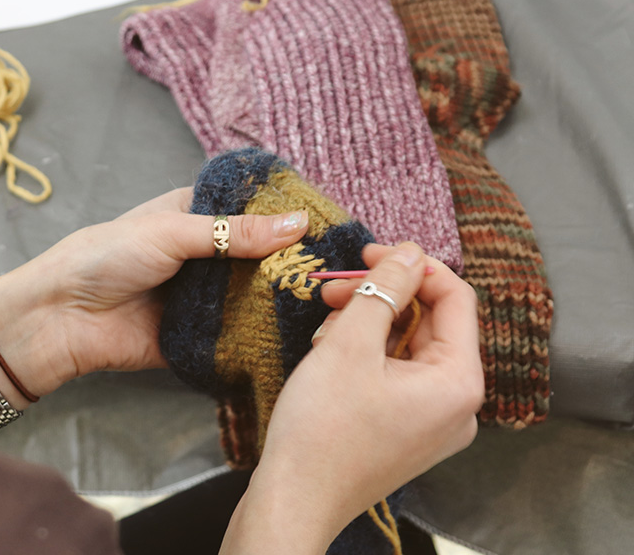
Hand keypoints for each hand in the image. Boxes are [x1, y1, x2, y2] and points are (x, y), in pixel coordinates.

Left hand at [0, 188, 310, 396]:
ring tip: (330, 304)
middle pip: (260, 258)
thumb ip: (235, 233)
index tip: (333, 225)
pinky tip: (299, 336)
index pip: (252, 213)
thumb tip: (298, 223)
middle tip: (338, 271)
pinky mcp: (199, 337)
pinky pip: (237, 336)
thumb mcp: (173, 233)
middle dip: (292, 265)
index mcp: (196, 217)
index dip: (287, 218)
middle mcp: (205, 256)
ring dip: (281, 301)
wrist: (63, 318)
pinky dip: (261, 336)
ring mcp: (204, 298)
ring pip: (254, 297)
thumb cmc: (106, 257)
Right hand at [221, 243, 483, 553]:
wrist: (294, 499)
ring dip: (368, 325)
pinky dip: (366, 355)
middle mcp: (457, 405)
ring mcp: (432, 422)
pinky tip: (329, 353)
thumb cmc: (321, 429)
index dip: (413, 266)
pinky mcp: (406, 431)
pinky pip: (396, 375)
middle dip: (381, 298)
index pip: (456, 298)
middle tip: (335, 289)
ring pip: (407, 347)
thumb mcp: (349, 344)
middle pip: (429, 323)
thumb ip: (384, 289)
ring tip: (325, 328)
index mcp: (459, 382)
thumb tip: (409, 252)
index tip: (370, 252)